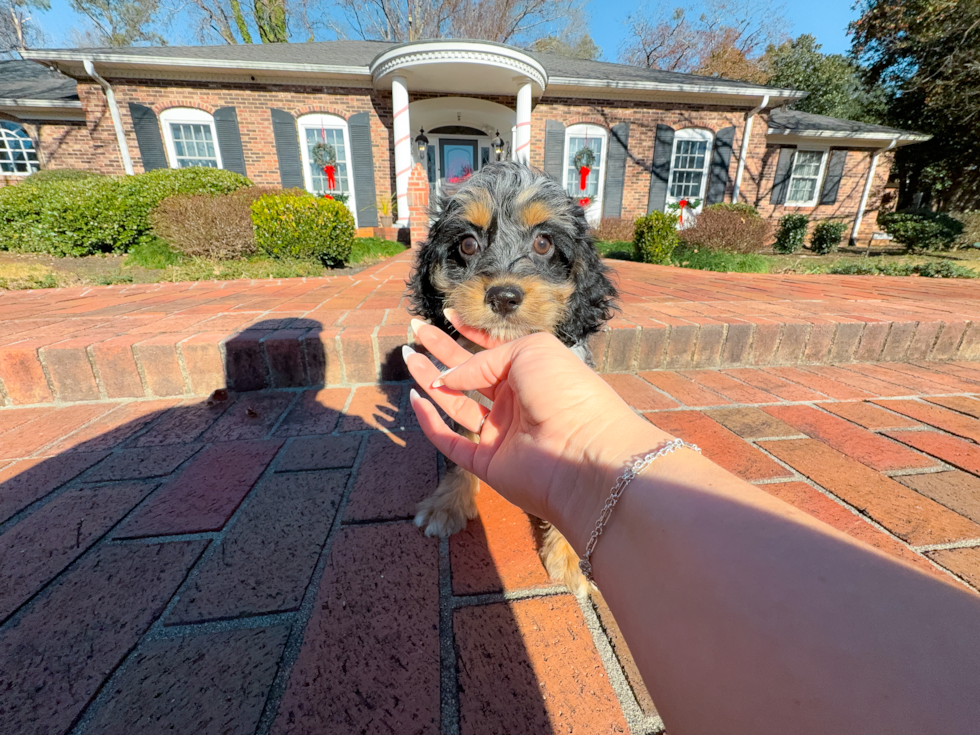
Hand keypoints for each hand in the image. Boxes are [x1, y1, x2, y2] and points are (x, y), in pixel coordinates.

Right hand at [403, 314, 674, 550]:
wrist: (584, 450)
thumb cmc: (567, 391)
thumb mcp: (529, 352)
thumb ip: (484, 358)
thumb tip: (450, 375)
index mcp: (532, 372)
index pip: (494, 348)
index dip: (469, 332)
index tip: (445, 315)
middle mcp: (516, 401)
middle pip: (470, 373)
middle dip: (441, 351)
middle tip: (414, 329)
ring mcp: (501, 433)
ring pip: (456, 403)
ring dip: (431, 380)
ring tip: (408, 356)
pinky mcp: (487, 462)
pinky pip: (451, 441)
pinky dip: (431, 423)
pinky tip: (418, 400)